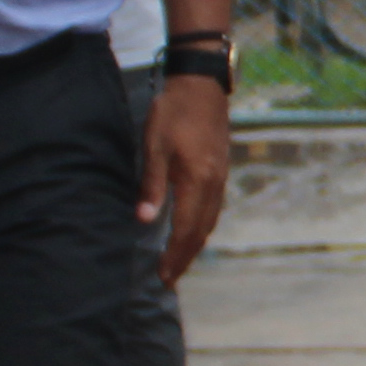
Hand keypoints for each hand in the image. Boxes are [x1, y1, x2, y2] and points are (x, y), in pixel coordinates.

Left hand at [142, 76, 235, 280]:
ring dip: (195, 246)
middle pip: (202, 232)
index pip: (186, 229)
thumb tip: (144, 221)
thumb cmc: (173, 112)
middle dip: (185, 258)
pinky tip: (193, 232)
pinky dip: (202, 228)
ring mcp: (220, 179)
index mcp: (197, 181)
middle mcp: (214, 185)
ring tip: (180, 263)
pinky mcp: (220, 172)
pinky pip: (213, 210)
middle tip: (170, 280)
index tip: (162, 275)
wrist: (201, 86)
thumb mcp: (155, 145)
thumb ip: (151, 185)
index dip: (174, 254)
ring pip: (210, 222)